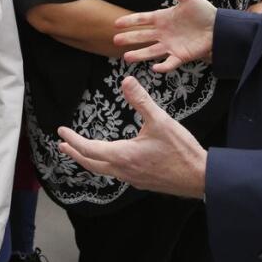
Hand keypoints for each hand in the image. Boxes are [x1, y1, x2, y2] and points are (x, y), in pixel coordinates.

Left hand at [57, 76, 207, 198]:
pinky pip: (116, 174)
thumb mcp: (161, 121)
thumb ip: (141, 100)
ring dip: (89, 160)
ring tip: (81, 152)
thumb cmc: (181, 151)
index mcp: (123, 156)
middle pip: (91, 163)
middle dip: (75, 153)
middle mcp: (124, 170)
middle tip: (62, 145)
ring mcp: (132, 179)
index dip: (73, 140)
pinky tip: (112, 159)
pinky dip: (105, 165)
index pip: (89, 149)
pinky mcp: (142, 181)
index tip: (60, 132)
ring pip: (103, 170)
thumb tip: (125, 80)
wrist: (200, 178)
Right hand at [113, 0, 216, 71]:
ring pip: (151, 51)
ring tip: (127, 57)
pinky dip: (163, 67)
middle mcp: (163, 33)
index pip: (142, 19)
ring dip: (140, 55)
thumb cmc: (203, 11)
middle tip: (116, 40)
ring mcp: (171, 45)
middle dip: (129, 38)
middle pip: (142, 36)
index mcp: (163, 18)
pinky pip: (170, 62)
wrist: (219, 27)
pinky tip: (155, 68)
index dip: (130, 21)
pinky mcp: (181, 55)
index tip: (117, 23)